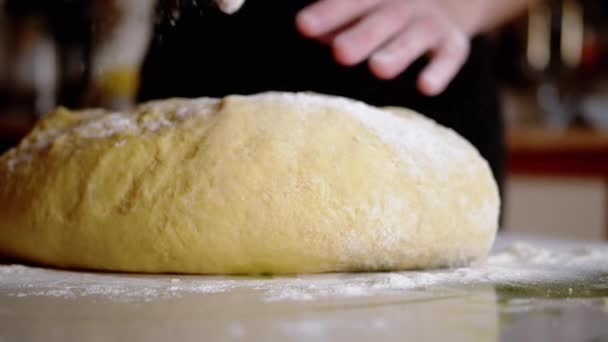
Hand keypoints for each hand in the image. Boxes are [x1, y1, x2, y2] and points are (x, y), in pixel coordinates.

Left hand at [296, 0, 470, 95]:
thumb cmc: (388, 8)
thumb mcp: (366, 6)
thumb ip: (339, 20)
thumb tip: (308, 30)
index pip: (351, 1)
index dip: (328, 13)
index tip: (303, 26)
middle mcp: (403, 5)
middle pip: (383, 18)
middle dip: (362, 36)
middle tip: (340, 53)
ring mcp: (430, 22)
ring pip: (415, 35)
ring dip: (398, 52)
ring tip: (378, 69)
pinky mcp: (453, 42)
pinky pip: (451, 54)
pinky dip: (440, 70)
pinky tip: (426, 87)